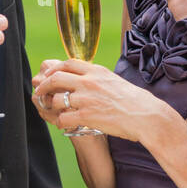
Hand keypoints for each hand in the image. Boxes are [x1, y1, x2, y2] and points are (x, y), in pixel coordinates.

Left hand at [32, 59, 165, 140]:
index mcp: (97, 71)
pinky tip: (65, 124)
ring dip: (52, 106)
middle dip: (44, 85)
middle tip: (40, 92)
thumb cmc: (135, 101)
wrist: (145, 115)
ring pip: (56, 99)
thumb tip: (89, 79)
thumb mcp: (115, 81)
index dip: (54, 68)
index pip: (68, 63)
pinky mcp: (86, 116)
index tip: (49, 75)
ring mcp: (86, 99)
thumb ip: (99, 79)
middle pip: (56, 77)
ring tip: (54, 111)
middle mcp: (89, 82)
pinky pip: (63, 118)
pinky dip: (60, 122)